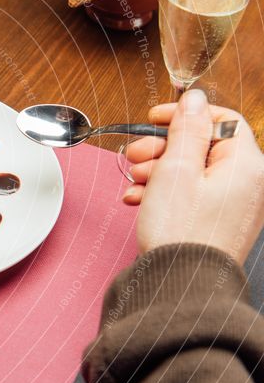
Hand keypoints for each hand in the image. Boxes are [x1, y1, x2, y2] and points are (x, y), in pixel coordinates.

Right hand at [122, 89, 263, 264]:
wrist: (180, 283)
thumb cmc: (180, 231)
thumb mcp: (176, 169)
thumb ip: (187, 129)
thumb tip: (195, 99)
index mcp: (246, 165)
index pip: (221, 120)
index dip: (185, 115)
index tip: (155, 118)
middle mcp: (247, 184)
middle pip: (203, 147)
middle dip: (164, 147)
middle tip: (136, 155)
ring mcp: (234, 205)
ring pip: (193, 171)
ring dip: (158, 171)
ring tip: (134, 181)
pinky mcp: (217, 222)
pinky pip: (192, 195)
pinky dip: (165, 193)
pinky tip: (139, 200)